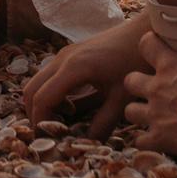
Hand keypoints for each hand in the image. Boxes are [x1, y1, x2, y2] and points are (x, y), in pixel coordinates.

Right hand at [19, 18, 147, 135]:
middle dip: (36, 114)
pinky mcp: (70, 55)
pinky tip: (72, 107)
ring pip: (38, 82)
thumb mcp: (122, 97)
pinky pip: (48, 77)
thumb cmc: (136, 61)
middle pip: (31, 90)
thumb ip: (104, 123)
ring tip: (63, 123)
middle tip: (51, 134)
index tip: (51, 140)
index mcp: (73, 68)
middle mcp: (62, 59)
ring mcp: (64, 55)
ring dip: (43, 104)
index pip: (42, 98)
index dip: (41, 121)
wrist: (145, 33)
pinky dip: (51, 95)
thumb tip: (88, 144)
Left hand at [120, 33, 176, 159]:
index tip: (152, 47)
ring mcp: (154, 114)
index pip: (146, 44)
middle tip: (150, 92)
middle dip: (136, 86)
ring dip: (138, 115)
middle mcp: (158, 88)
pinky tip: (157, 144)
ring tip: (152, 119)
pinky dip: (146, 143)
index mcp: (174, 67)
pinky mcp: (158, 138)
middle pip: (129, 81)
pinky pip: (140, 141)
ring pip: (128, 111)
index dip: (148, 46)